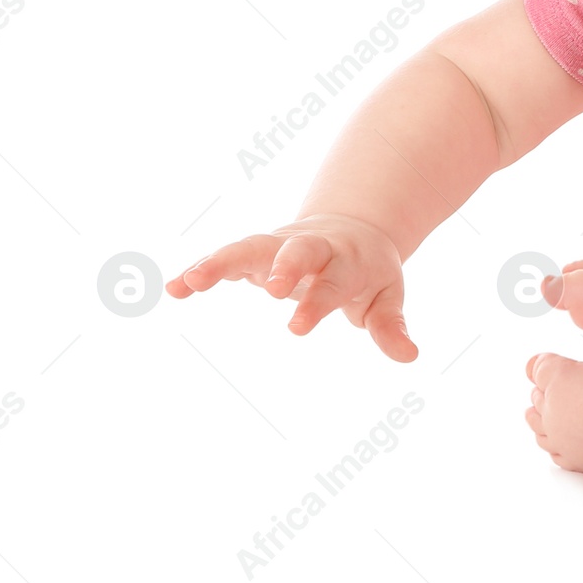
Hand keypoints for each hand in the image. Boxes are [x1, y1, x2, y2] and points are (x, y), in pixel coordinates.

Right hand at [164, 214, 418, 362]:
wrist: (354, 227)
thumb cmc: (369, 270)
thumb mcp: (387, 294)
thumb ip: (390, 325)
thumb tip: (409, 355)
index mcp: (346, 261)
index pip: (331, 283)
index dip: (315, 303)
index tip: (296, 329)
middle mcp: (311, 247)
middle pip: (296, 250)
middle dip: (283, 266)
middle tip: (270, 288)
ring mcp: (279, 245)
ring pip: (249, 246)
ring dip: (220, 262)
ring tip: (188, 284)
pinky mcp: (256, 251)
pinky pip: (224, 258)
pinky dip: (200, 269)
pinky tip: (173, 288)